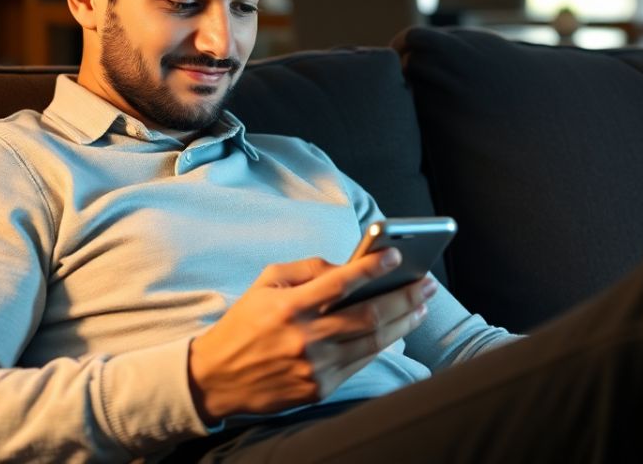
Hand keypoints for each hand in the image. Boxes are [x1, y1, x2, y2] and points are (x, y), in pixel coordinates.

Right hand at [187, 249, 437, 423]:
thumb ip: (306, 270)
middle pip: (369, 315)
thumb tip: (347, 266)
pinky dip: (383, 345)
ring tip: (420, 306)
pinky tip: (397, 331)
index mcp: (290, 306)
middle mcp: (305, 336)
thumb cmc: (244, 324)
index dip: (371, 267)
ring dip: (403, 322)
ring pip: (373, 342)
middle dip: (404, 297)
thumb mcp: (265, 283)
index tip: (395, 254)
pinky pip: (360, 363)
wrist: (217, 378)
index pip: (339, 282)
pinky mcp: (320, 388)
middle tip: (426, 284)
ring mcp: (315, 366)